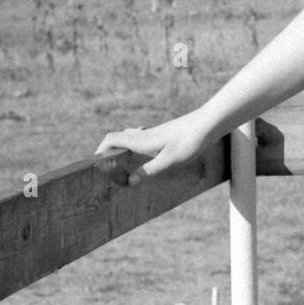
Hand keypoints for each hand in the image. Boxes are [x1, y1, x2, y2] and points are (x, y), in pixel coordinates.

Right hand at [94, 110, 215, 183]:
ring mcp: (154, 132)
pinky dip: (135, 144)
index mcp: (141, 140)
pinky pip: (142, 137)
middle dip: (109, 150)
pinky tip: (145, 154)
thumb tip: (129, 181)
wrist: (208, 123)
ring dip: (122, 146)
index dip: (100, 150)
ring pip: (130, 136)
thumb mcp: (169, 161)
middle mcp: (145, 134)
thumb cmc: (189, 142)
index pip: (112, 139)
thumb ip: (149, 171)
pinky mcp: (164, 132)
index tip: (95, 163)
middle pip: (118, 137)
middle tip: (107, 167)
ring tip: (123, 162)